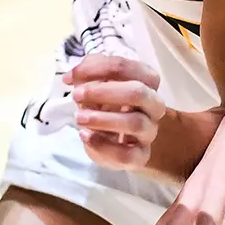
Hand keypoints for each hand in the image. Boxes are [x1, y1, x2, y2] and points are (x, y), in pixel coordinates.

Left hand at [64, 53, 167, 171]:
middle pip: (137, 92)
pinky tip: (85, 136)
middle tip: (76, 95)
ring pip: (134, 123)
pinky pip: (126, 153)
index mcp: (146, 81)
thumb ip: (88, 72)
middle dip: (103, 92)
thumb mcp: (96, 85)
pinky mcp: (140, 156)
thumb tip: (73, 74)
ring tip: (79, 118)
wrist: (111, 141)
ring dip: (102, 119)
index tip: (70, 77)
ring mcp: (149, 131)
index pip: (128, 68)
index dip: (97, 69)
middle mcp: (153, 105)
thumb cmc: (106, 106)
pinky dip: (102, 145)